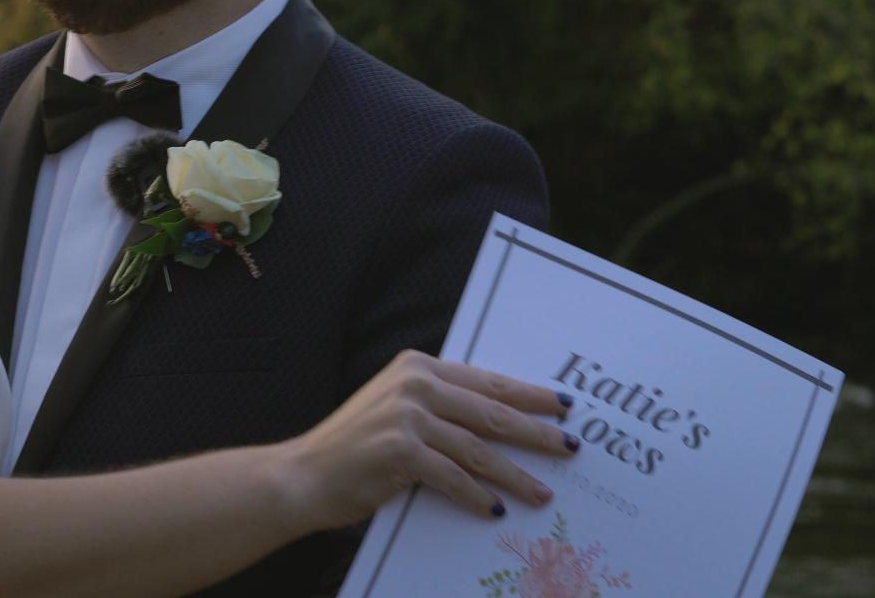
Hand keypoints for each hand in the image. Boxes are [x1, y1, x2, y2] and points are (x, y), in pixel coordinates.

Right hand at [273, 351, 576, 530]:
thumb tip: (497, 421)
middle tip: (571, 446)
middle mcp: (414, 384)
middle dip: (537, 432)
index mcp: (416, 366)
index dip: (529, 394)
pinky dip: (477, 496)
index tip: (562, 406)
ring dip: (515, 475)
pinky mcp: (400, 451)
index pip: (487, 381)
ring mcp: (407, 417)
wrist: (303, 475)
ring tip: (542, 492)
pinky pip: (454, 477)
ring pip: (479, 449)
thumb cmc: (353, 448)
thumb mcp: (396, 410)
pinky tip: (494, 510)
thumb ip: (438, 406)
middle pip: (492, 411)